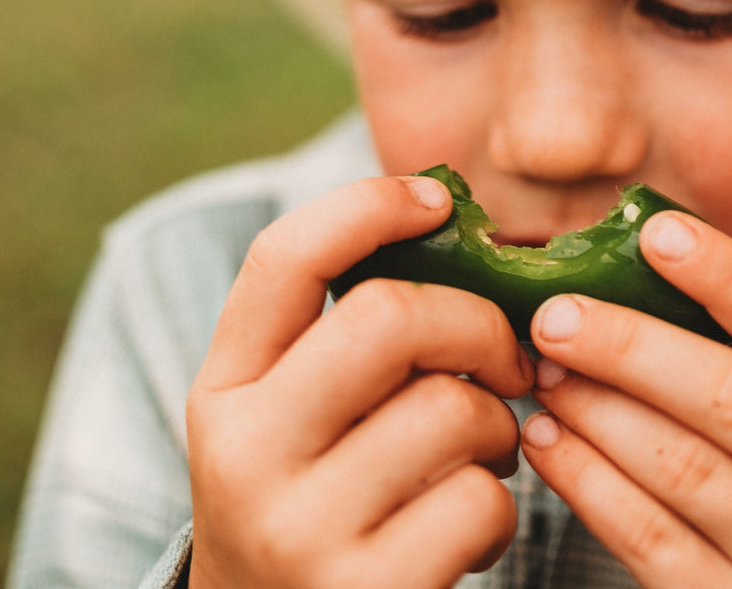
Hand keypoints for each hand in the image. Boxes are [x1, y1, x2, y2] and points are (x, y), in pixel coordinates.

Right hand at [186, 175, 534, 588]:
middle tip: (505, 358)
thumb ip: (345, 336)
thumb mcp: (291, 415)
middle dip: (479, 322)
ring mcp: (298, 530)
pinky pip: (481, 502)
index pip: (286, 257)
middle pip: (390, 316)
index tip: (440, 201)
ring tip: (483, 452)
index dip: (372, 205)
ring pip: (452, 408)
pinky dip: (501, 508)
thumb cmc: (314, 498)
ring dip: (499, 423)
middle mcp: (245, 454)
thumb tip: (454, 226)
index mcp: (225, 389)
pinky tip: (470, 528)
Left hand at [521, 211, 731, 588]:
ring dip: (598, 411)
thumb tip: (642, 270)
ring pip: (683, 470)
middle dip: (633, 347)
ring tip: (546, 371)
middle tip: (556, 314)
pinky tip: (549, 443)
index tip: (655, 231)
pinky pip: (651, 541)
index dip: (728, 276)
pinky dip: (589, 483)